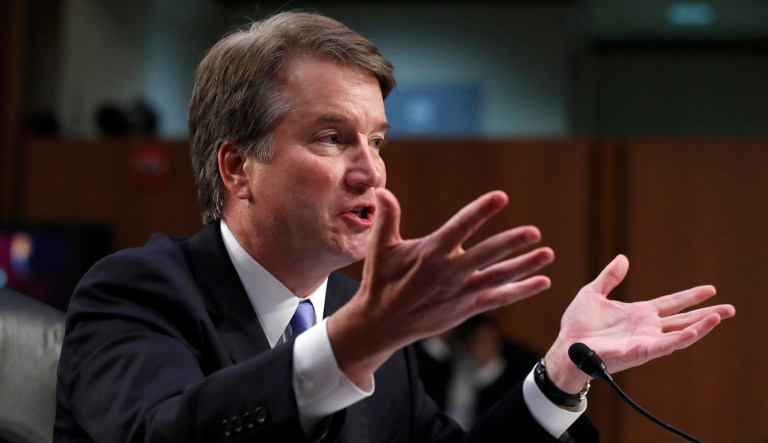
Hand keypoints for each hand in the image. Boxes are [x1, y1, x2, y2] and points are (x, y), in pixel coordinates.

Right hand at [328, 188, 554, 383]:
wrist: (381, 324)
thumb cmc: (380, 281)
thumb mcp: (380, 248)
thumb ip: (387, 218)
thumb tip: (382, 189)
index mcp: (430, 253)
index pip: (461, 226)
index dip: (481, 211)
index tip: (501, 197)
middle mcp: (448, 272)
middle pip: (486, 255)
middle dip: (511, 243)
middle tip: (534, 232)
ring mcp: (459, 293)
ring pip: (498, 277)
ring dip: (524, 266)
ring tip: (547, 254)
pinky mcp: (466, 308)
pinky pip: (499, 299)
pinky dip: (521, 291)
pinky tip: (542, 282)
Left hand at [544, 254, 735, 392]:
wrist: (566, 347)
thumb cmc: (577, 325)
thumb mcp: (592, 293)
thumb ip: (609, 277)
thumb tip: (623, 258)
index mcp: (638, 313)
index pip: (671, 303)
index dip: (690, 296)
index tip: (710, 289)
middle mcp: (646, 327)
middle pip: (683, 319)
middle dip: (707, 314)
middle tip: (731, 309)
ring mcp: (646, 340)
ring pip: (680, 333)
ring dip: (701, 326)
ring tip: (720, 317)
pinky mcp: (640, 351)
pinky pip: (665, 345)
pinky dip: (682, 339)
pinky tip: (696, 331)